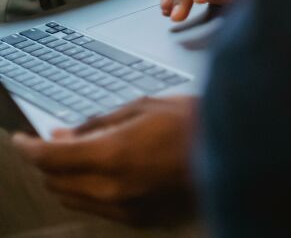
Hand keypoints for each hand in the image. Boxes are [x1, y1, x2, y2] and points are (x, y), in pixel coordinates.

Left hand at [12, 95, 195, 224]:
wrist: (232, 150)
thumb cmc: (192, 121)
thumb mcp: (142, 107)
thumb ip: (98, 123)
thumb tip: (66, 134)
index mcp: (112, 155)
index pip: (50, 158)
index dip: (29, 148)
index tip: (21, 140)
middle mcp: (113, 189)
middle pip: (56, 182)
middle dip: (49, 162)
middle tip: (56, 141)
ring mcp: (125, 209)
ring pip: (73, 199)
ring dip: (67, 178)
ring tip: (80, 154)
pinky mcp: (139, 219)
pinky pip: (97, 208)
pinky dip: (90, 190)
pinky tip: (104, 170)